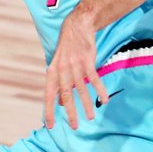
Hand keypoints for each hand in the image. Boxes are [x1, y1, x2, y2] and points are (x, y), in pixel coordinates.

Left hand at [44, 9, 108, 129]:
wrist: (77, 26)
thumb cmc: (67, 49)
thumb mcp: (58, 65)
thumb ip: (58, 83)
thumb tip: (60, 104)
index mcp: (52, 71)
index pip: (48, 95)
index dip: (49, 110)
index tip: (51, 125)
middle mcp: (62, 69)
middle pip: (65, 94)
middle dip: (70, 111)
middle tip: (74, 126)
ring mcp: (75, 65)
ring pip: (81, 89)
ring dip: (86, 104)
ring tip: (91, 117)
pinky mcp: (87, 61)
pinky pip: (94, 79)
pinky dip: (100, 89)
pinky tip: (104, 99)